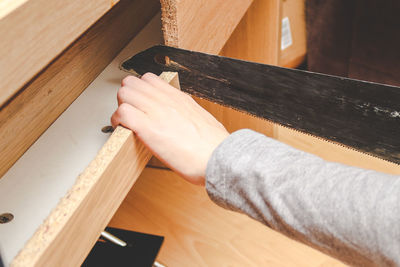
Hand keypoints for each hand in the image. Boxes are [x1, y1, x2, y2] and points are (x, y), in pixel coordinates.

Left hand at [111, 73, 228, 184]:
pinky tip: (122, 129)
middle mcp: (167, 101)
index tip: (139, 102)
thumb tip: (181, 119)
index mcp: (179, 98)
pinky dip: (117, 120)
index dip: (140, 90)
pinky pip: (122, 113)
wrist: (219, 158)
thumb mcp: (201, 120)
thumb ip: (187, 114)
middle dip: (127, 96)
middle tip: (130, 111)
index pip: (150, 79)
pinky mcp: (149, 128)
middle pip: (133, 82)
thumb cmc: (214, 146)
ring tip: (125, 121)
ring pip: (125, 93)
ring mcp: (157, 112)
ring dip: (121, 106)